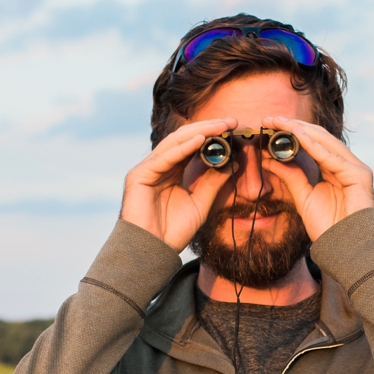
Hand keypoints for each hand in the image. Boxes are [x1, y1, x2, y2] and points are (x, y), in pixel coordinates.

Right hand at [120, 117, 237, 250]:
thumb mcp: (201, 203)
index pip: (193, 146)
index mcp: (171, 172)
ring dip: (200, 132)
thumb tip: (233, 162)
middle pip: (184, 139)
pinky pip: (164, 157)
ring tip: (221, 126)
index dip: (213, 135)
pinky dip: (183, 148)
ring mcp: (147, 169)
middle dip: (209, 128)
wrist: (152, 252)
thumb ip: (214, 182)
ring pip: (175, 143)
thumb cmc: (173, 232)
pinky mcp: (139, 175)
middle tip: (232, 121)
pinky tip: (201, 139)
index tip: (235, 128)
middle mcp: (158, 167)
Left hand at [261, 116, 373, 239]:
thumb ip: (290, 175)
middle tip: (269, 118)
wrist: (347, 250)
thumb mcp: (303, 196)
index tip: (267, 125)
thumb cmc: (329, 228)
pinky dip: (312, 145)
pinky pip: (332, 157)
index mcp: (336, 168)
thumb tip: (268, 158)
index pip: (312, 142)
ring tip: (278, 122)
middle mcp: (348, 165)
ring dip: (300, 130)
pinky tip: (296, 136)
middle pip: (318, 137)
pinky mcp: (360, 176)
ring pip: (325, 141)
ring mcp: (356, 168)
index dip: (291, 132)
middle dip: (292, 126)